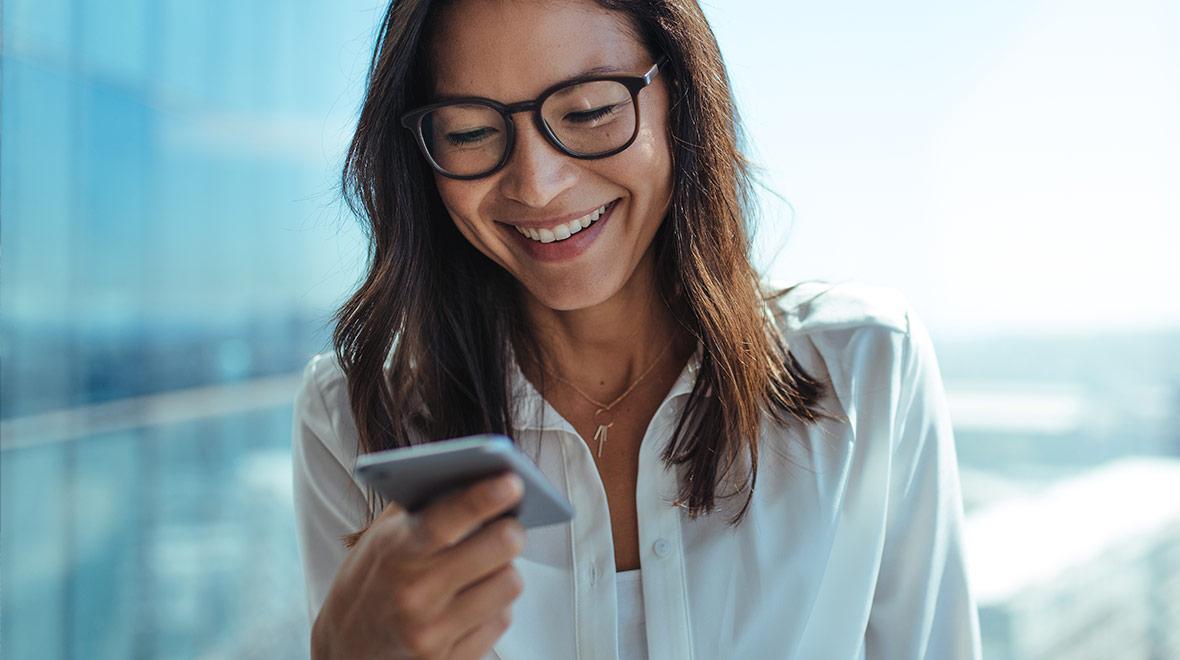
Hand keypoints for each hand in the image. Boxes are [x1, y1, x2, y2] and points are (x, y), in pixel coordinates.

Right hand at [312, 472, 525, 659]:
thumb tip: (474, 477)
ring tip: (486, 566)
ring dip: (504, 570)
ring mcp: (433, 632)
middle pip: (499, 548)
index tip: (512, 481)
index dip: (483, 497)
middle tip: (509, 524)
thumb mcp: (379, 539)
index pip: (446, 520)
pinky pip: (502, 619)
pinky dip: (495, 605)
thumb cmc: (369, 584)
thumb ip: (421, 508)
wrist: (345, 651)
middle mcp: (414, 594)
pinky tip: (473, 600)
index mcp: (394, 554)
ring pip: (510, 583)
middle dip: (511, 529)